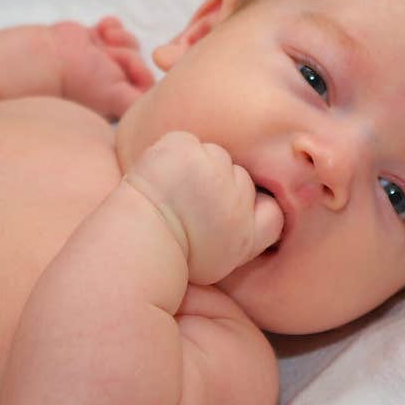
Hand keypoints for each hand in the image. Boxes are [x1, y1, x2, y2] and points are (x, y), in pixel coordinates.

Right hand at [50, 17, 154, 119]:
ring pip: (129, 42)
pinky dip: (110, 26)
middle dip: (124, 53)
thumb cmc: (80, 80)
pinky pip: (114, 28)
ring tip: (100, 43)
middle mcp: (111, 82)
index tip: (120, 68)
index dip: (138, 69)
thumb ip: (140, 102)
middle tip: (103, 57)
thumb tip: (156, 102)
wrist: (45, 58)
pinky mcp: (91, 42)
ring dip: (118, 38)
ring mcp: (100, 60)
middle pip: (139, 59)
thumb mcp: (119, 98)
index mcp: (117, 100)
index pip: (147, 82)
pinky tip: (99, 30)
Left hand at [123, 131, 283, 284]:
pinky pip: (188, 143)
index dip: (253, 214)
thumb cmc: (173, 256)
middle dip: (222, 188)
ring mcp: (210, 170)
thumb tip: (271, 204)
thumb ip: (256, 233)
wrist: (132, 242)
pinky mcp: (183, 148)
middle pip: (242, 178)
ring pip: (217, 157)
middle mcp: (235, 200)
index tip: (225, 222)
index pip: (273, 211)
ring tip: (177, 191)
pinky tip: (165, 175)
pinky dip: (177, 153)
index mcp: (247, 233)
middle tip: (193, 208)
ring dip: (201, 167)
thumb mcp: (226, 261)